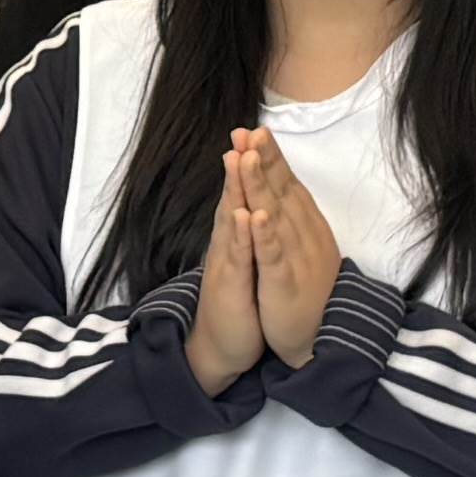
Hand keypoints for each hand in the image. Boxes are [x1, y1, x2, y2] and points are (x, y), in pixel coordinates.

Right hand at [186, 155, 266, 390]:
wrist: (219, 345)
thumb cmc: (235, 301)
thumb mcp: (244, 261)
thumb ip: (244, 232)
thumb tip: (250, 203)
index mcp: (236, 237)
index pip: (243, 194)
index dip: (249, 164)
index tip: (255, 132)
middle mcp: (228, 244)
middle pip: (234, 197)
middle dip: (239, 164)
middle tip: (243, 130)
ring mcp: (226, 263)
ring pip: (232, 220)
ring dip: (236, 190)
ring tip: (239, 159)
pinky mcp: (230, 286)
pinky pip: (238, 258)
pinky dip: (242, 237)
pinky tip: (247, 216)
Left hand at [238, 131, 344, 364]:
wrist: (315, 338)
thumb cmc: (305, 289)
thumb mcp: (300, 247)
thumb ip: (292, 217)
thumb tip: (284, 185)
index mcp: (302, 226)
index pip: (286, 184)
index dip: (271, 157)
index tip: (255, 130)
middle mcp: (302, 236)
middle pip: (281, 191)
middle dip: (265, 160)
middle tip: (251, 130)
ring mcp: (295, 258)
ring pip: (276, 216)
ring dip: (263, 186)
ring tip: (250, 157)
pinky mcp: (285, 283)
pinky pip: (274, 257)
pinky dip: (267, 236)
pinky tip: (257, 216)